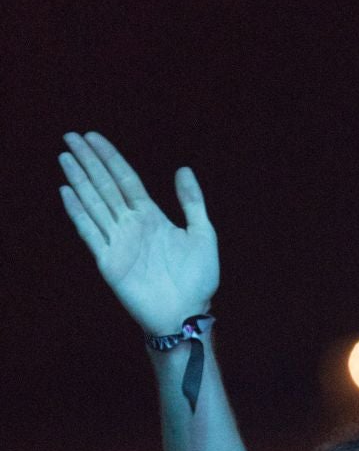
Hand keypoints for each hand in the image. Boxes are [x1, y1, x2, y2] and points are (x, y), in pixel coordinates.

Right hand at [59, 132, 218, 335]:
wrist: (186, 314)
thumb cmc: (197, 279)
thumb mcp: (202, 234)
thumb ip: (192, 202)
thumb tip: (183, 169)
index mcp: (151, 217)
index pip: (126, 180)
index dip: (110, 158)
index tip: (93, 137)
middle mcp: (131, 226)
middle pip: (105, 186)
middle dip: (89, 162)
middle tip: (70, 137)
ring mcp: (119, 242)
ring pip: (95, 204)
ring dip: (79, 181)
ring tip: (65, 157)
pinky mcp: (109, 262)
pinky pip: (90, 233)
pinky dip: (78, 213)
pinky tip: (66, 192)